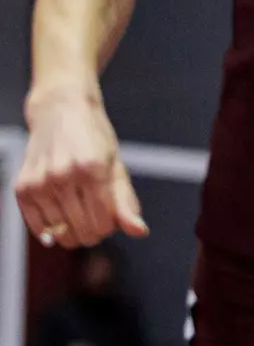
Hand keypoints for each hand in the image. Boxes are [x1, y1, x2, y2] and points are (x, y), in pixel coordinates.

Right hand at [15, 89, 146, 248]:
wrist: (60, 111)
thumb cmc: (93, 139)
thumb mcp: (116, 165)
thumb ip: (126, 201)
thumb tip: (140, 231)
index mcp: (93, 169)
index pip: (104, 223)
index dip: (110, 226)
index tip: (110, 215)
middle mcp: (63, 176)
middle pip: (83, 232)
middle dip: (94, 230)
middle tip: (94, 211)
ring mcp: (40, 183)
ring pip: (60, 233)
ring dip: (72, 229)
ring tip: (77, 207)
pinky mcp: (22, 188)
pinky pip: (37, 227)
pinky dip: (50, 229)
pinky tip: (59, 214)